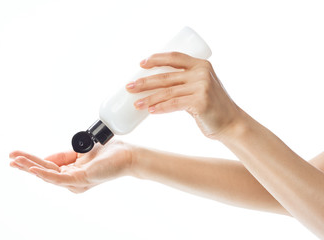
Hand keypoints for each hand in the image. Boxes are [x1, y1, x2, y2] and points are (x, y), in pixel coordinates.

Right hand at [9, 140, 132, 192]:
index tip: (17, 154)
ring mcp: (76, 181)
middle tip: (9, 158)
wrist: (127, 155)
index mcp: (72, 172)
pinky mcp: (81, 179)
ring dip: (30, 167)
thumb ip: (66, 155)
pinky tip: (32, 169)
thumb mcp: (81, 151)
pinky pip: (59, 178)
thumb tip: (49, 157)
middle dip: (25, 164)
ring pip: (48, 174)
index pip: (48, 166)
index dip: (32, 160)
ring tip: (14, 161)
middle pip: (44, 171)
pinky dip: (44, 174)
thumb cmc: (109, 153)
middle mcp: (72, 179)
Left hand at [126, 52, 242, 138]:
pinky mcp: (200, 102)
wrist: (231, 123)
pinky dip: (161, 107)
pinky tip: (150, 111)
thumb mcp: (200, 88)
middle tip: (129, 87)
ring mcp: (202, 87)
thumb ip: (183, 84)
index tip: (141, 64)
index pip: (174, 57)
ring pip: (167, 92)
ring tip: (135, 103)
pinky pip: (174, 104)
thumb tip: (155, 87)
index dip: (156, 58)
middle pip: (166, 76)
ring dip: (148, 98)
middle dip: (145, 82)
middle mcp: (201, 73)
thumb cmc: (212, 106)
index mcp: (201, 65)